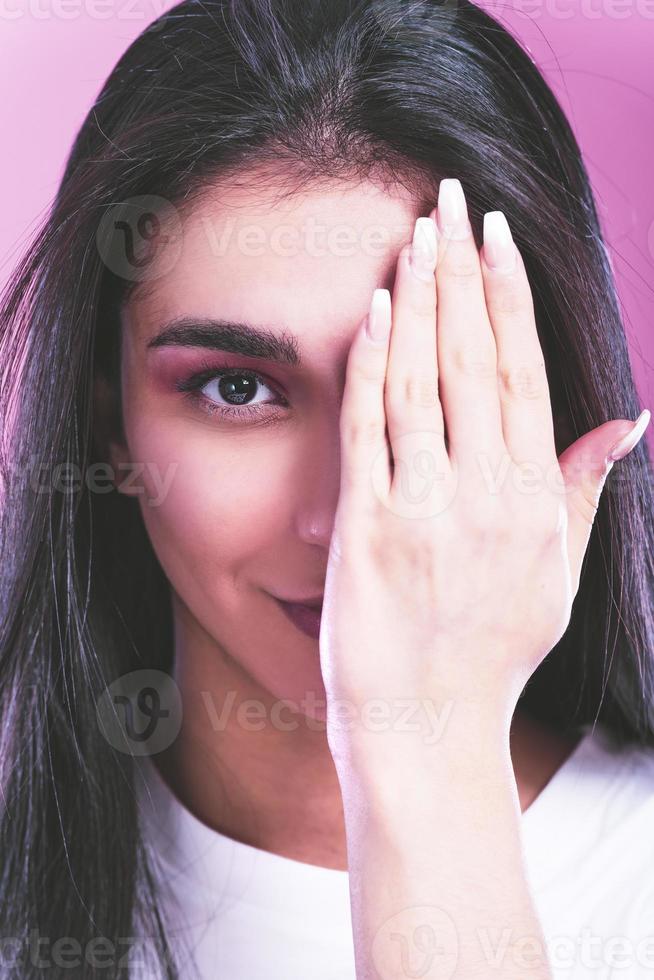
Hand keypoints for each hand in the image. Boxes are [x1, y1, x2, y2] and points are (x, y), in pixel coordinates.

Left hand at [319, 178, 649, 763]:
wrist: (428, 728)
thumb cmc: (491, 653)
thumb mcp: (556, 576)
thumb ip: (581, 491)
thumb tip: (627, 422)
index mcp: (533, 501)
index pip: (525, 374)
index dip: (509, 298)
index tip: (496, 237)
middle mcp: (485, 498)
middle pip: (476, 361)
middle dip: (462, 273)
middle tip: (450, 200)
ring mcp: (424, 512)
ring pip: (422, 383)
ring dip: (417, 302)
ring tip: (413, 236)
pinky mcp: (368, 531)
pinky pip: (369, 432)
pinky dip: (370, 367)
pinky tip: (371, 313)